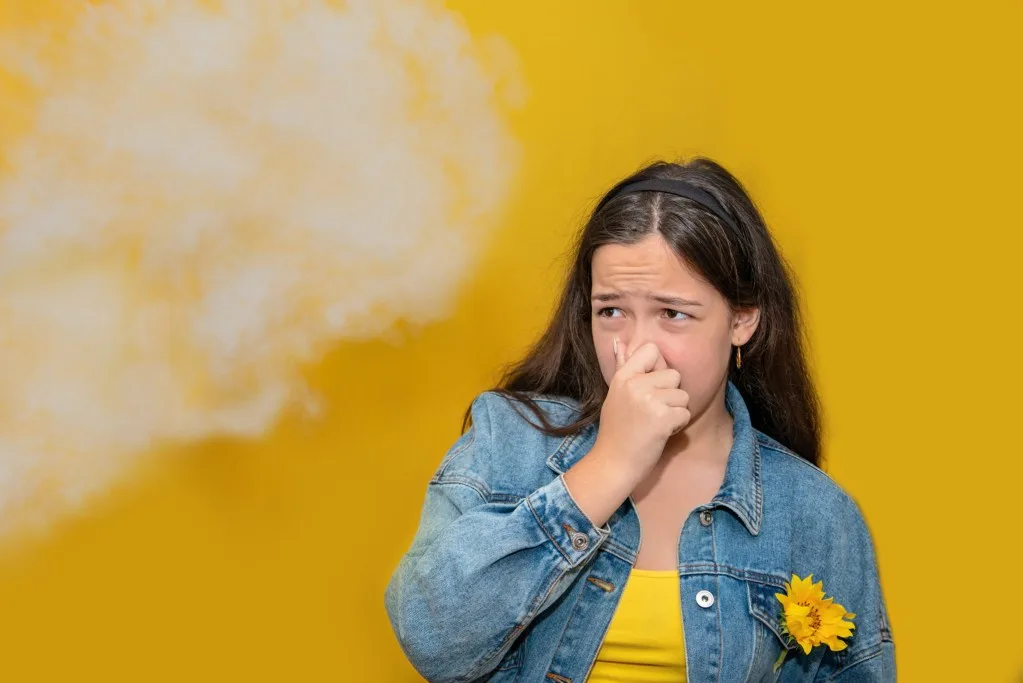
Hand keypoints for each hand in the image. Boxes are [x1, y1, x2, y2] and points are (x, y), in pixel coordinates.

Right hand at [593, 339, 690, 477]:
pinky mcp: (662, 418)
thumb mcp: (615, 395)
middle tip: (651, 412)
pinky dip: (678, 426)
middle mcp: (635, 384)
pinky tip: (660, 433)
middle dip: (670, 395)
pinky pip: (685, 413)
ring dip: (676, 412)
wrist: (613, 464)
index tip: (649, 386)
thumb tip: (620, 342)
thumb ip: (622, 367)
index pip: (651, 350)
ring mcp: (648, 401)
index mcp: (623, 377)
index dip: (658, 367)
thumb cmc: (616, 431)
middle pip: (674, 375)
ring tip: (656, 424)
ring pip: (683, 395)